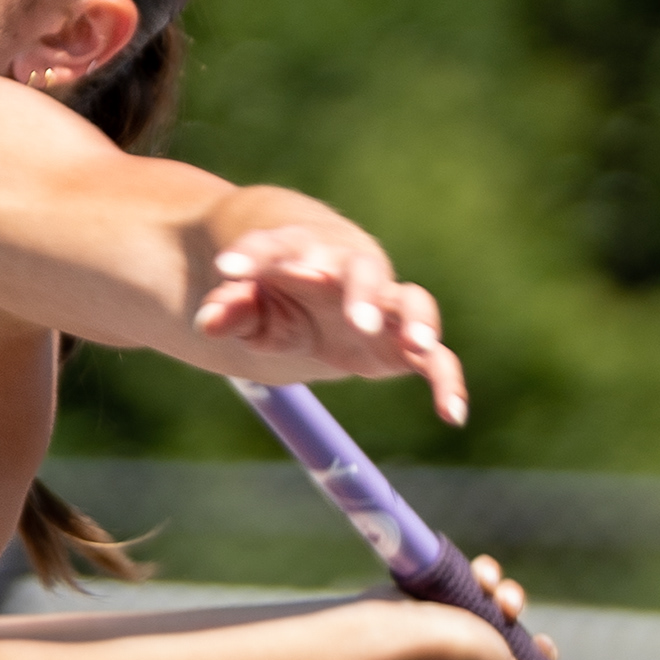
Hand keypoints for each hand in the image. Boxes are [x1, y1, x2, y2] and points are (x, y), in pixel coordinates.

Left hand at [196, 214, 468, 429]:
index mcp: (302, 252)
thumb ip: (231, 308)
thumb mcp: (245, 302)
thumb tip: (208, 323)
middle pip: (365, 270)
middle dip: (362, 293)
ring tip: (416, 345)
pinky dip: (447, 383)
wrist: (307, 285)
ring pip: (412, 302)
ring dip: (416, 321)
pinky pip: (436, 360)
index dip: (254, 255)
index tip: (227, 269)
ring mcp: (384, 304)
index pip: (279, 245)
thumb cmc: (273, 290)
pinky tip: (452, 415)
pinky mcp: (403, 341)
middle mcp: (351, 271)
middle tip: (356, 320)